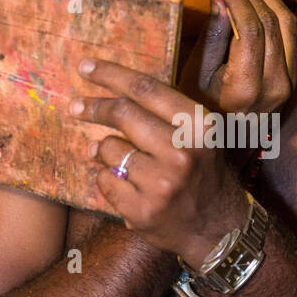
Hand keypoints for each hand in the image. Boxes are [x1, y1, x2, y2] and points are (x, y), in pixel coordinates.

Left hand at [72, 58, 248, 267]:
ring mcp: (161, 184)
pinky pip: (104, 181)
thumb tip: (112, 92)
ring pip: (109, 149)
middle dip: (94, 108)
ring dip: (104, 151)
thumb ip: (164, 113)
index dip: (112, 74)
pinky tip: (123, 183)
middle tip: (77, 108)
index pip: (147, 89)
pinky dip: (105, 178)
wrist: (219, 229)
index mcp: (199, 126)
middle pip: (123, 114)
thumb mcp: (199, 136)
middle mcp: (182, 153)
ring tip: (115, 158)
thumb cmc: (203, 174)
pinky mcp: (142, 211)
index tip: (86, 66)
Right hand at [179, 0, 296, 115]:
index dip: (238, 0)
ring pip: (288, 25)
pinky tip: (258, 4)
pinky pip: (291, 37)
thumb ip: (213, 37)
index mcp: (246, 88)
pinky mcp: (295, 79)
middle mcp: (275, 86)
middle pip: (272, 23)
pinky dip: (277, 14)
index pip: (252, 28)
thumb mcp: (197, 77)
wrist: (230, 146)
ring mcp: (290, 83)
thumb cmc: (203, 113)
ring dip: (267, 0)